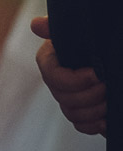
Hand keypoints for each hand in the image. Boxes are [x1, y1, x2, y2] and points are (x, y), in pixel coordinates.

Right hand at [32, 16, 106, 135]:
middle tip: (108, 87)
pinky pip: (79, 125)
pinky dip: (93, 125)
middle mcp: (58, 78)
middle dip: (88, 96)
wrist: (117, 64)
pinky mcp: (82, 112)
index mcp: (53, 58)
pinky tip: (106, 120)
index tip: (97, 74)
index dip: (72, 80)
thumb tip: (36, 25)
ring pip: (71, 113)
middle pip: (61, 96)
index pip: (51, 75)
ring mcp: (69, 96)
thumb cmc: (102, 43)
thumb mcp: (85, 34)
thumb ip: (57, 27)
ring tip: (110, 102)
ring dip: (93, 111)